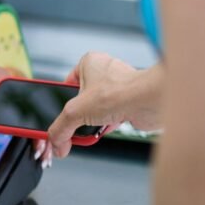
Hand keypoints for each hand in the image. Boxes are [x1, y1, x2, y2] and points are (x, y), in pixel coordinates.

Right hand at [46, 53, 162, 158]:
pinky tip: (104, 128)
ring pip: (96, 110)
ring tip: (88, 129)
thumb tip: (55, 141)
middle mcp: (104, 72)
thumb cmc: (120, 92)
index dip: (59, 102)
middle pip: (81, 100)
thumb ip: (60, 128)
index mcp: (89, 63)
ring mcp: (118, 87)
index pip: (65, 84)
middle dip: (77, 117)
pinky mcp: (128, 101)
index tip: (54, 116)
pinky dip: (106, 125)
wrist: (150, 102)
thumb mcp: (75, 112)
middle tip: (70, 128)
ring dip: (91, 123)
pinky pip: (110, 116)